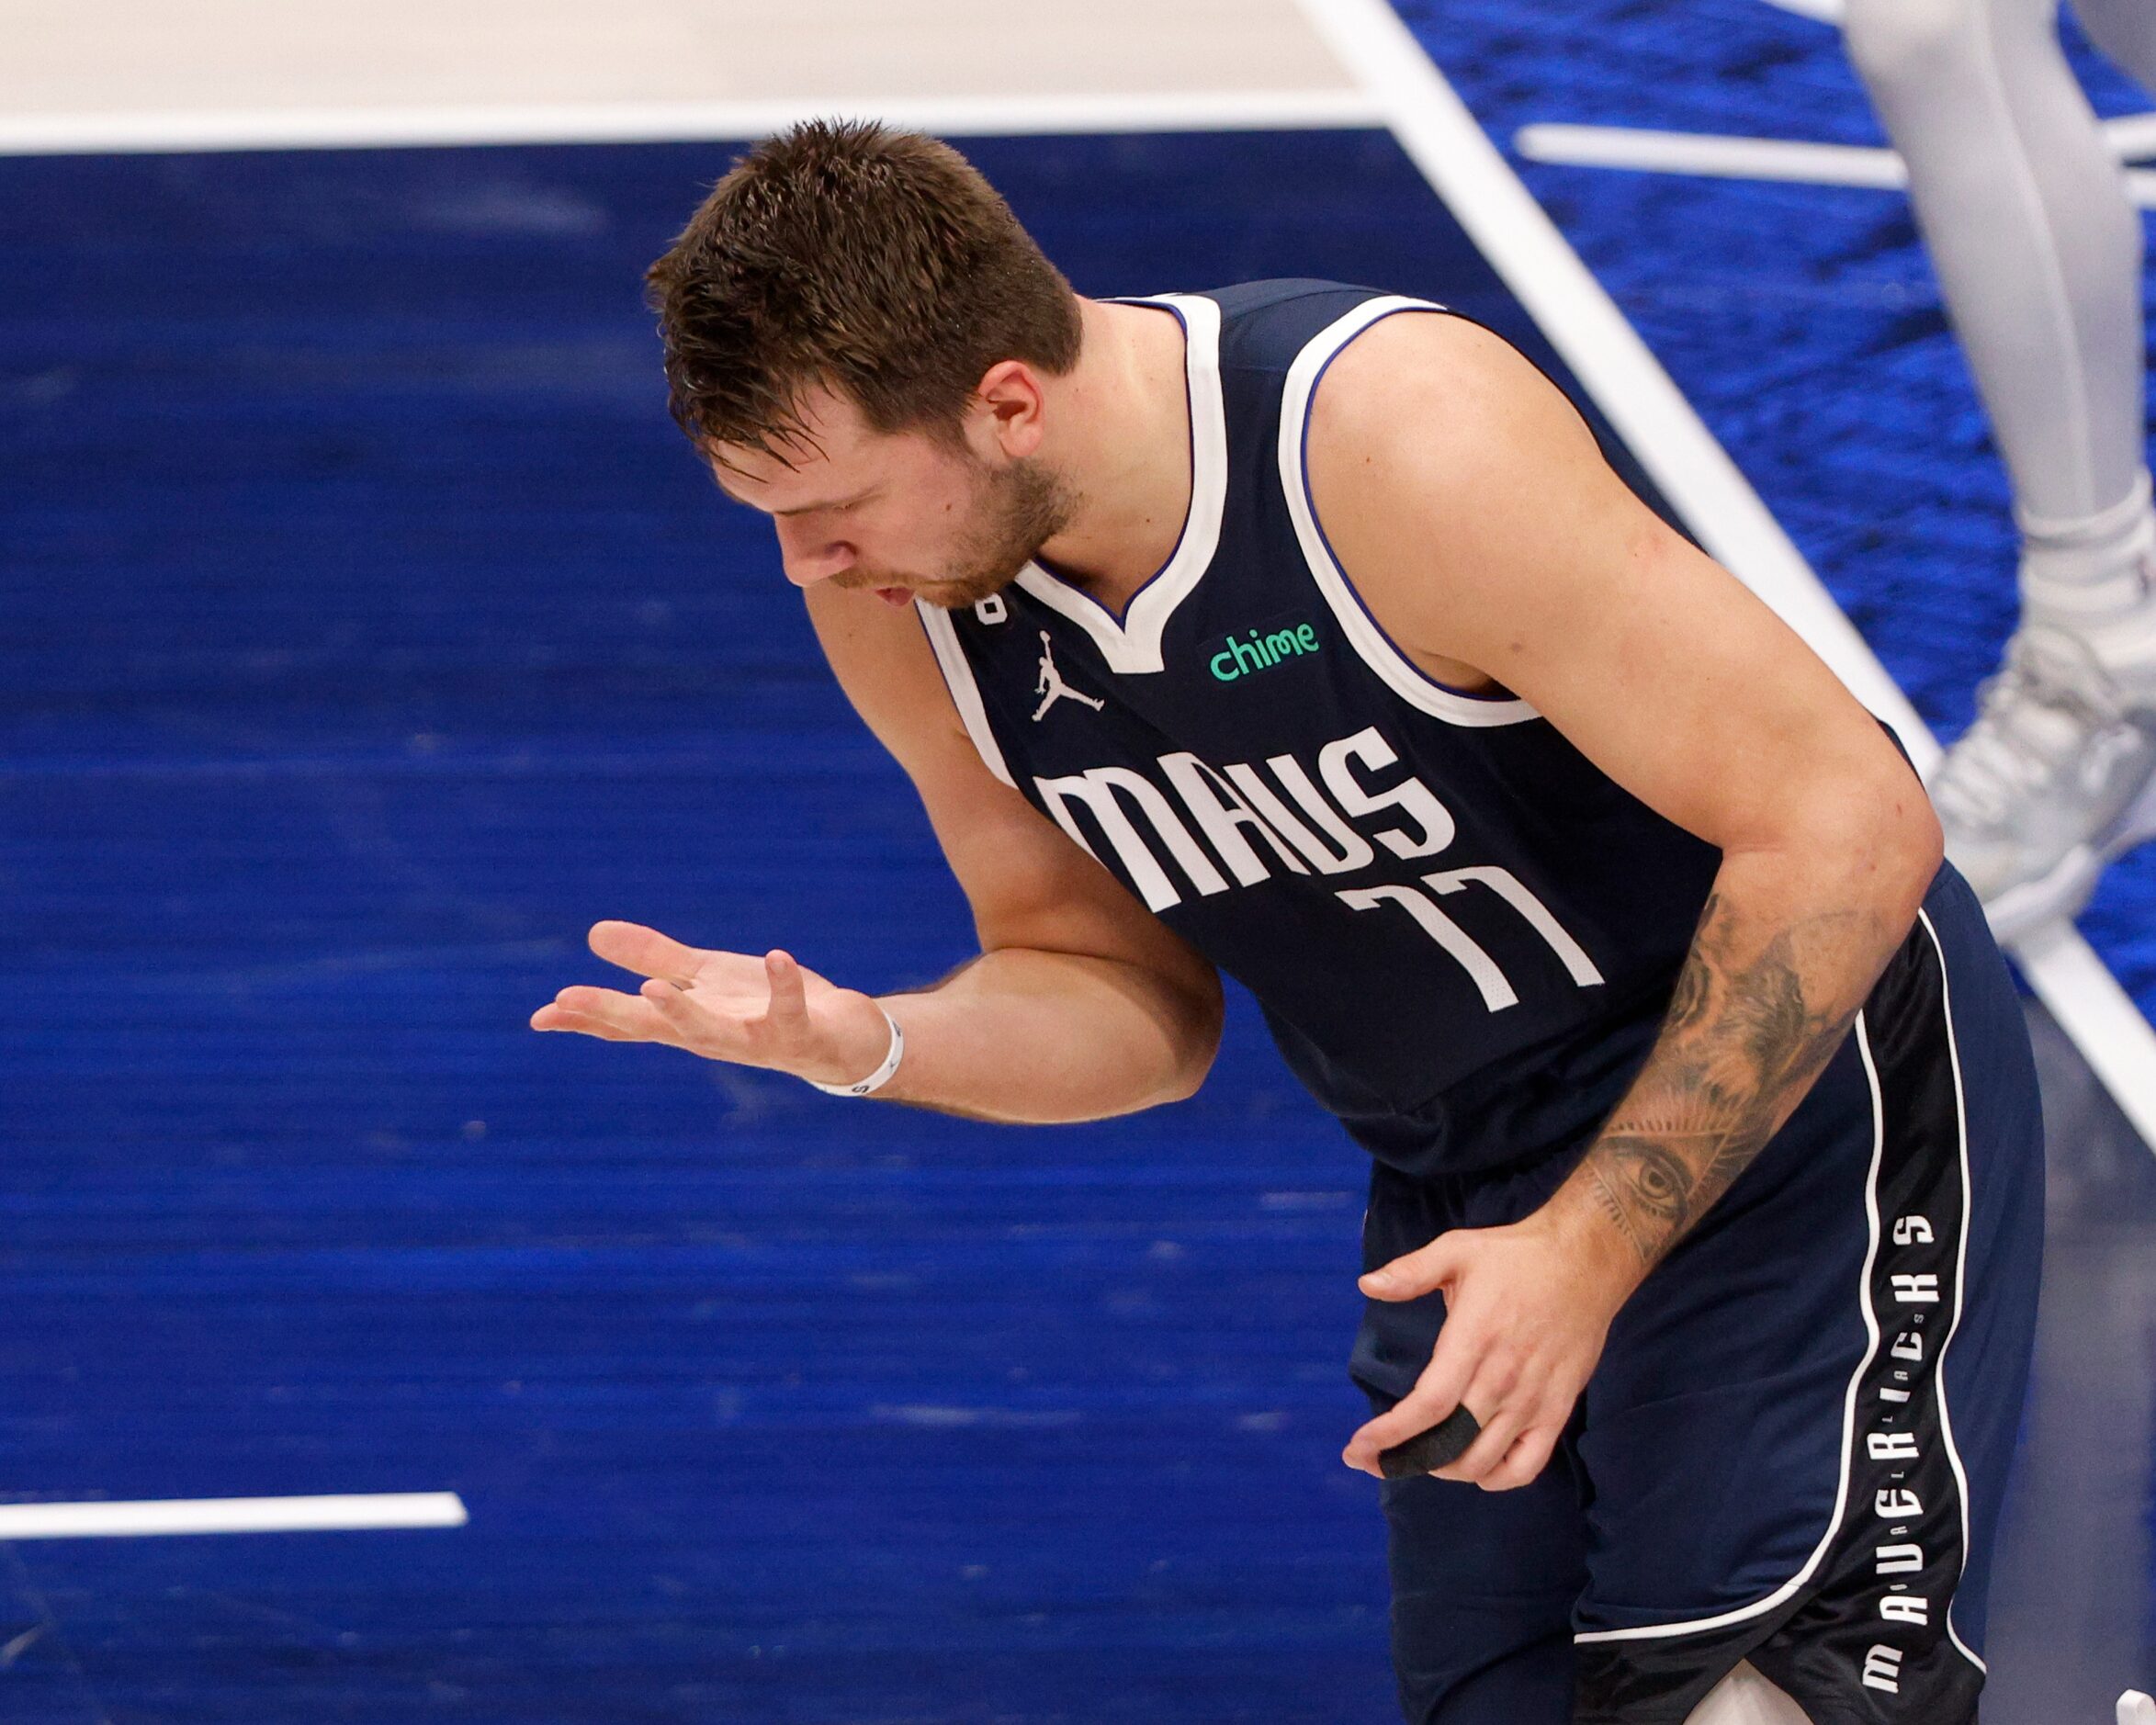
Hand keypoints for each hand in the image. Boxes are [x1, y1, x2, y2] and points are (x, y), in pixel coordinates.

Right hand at [530, 920, 894, 1087]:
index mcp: (686, 1022)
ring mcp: (755, 1040)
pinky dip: (782, 984)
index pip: (627, 1023)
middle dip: (612, 1013)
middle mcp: (714, 1037)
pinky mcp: (798, 1032)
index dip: (584, 1019)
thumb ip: (655, 958)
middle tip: (566, 1000)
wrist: (840, 1041)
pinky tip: (775, 956)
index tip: (540, 1016)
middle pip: (655, 1028)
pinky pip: (788, 1008)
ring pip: (714, 1033)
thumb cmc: (764, 1009)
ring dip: (684, 1014)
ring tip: (653, 988)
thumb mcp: (706, 979)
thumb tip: (595, 932)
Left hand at [1341, 1208, 1639, 1490]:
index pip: (1428, 1405)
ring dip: (1446, 1471)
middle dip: (1405, 1459)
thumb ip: (1411, 1271)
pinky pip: (1527, 1465)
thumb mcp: (1457, 1250)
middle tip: (1377, 1460)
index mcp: (1473, 1339)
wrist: (1586, 1262)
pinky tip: (1475, 1469)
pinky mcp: (1558, 1410)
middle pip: (1450, 1441)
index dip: (1390, 1434)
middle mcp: (1502, 1378)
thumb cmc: (1516, 1257)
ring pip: (1483, 1461)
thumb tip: (1367, 1285)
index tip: (1358, 1448)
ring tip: (1422, 1459)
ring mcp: (1533, 1399)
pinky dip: (1497, 1478)